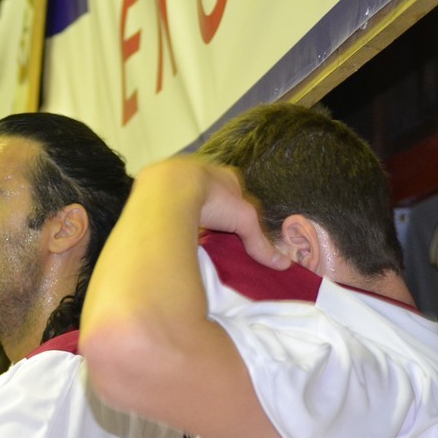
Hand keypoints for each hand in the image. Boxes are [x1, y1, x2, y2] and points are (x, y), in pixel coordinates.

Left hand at [134, 157, 287, 269]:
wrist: (169, 188)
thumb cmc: (212, 198)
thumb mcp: (242, 220)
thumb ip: (259, 242)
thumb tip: (284, 265)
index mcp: (225, 177)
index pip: (236, 192)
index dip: (236, 209)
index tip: (233, 225)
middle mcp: (202, 172)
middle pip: (210, 193)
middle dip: (210, 208)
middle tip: (210, 229)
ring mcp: (177, 177)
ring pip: (186, 195)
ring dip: (187, 209)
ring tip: (187, 229)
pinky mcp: (154, 186)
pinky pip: (164, 200)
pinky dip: (167, 212)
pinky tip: (166, 225)